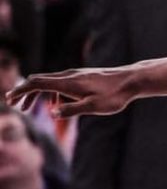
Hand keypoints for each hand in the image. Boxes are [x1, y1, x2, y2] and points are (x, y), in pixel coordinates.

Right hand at [7, 67, 135, 116]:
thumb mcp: (94, 107)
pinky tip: (55, 105)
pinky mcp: (83, 77)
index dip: (21, 90)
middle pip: (39, 81)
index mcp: (68, 83)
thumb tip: (52, 113)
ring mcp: (76, 75)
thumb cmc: (114, 96)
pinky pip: (60, 84)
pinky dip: (50, 93)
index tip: (9, 99)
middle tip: (14, 105)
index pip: (37, 83)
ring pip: (49, 82)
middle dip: (24, 92)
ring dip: (36, 94)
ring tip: (28, 108)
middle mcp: (69, 76)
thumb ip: (72, 110)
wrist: (132, 81)